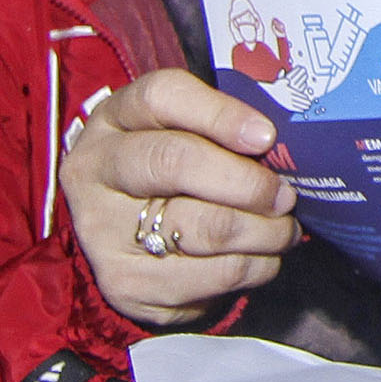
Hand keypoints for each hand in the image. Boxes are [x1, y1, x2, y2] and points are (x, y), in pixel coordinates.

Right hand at [62, 70, 300, 327]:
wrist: (130, 245)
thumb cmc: (174, 175)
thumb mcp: (186, 134)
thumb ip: (223, 128)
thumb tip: (279, 146)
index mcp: (114, 119)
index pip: (162, 96)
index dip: (221, 114)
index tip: (267, 136)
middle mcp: (95, 171)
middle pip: (177, 162)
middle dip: (249, 182)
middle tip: (285, 196)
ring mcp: (102, 232)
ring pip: (205, 227)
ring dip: (265, 231)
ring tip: (284, 229)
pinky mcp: (126, 285)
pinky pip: (213, 275)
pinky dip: (256, 267)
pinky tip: (263, 258)